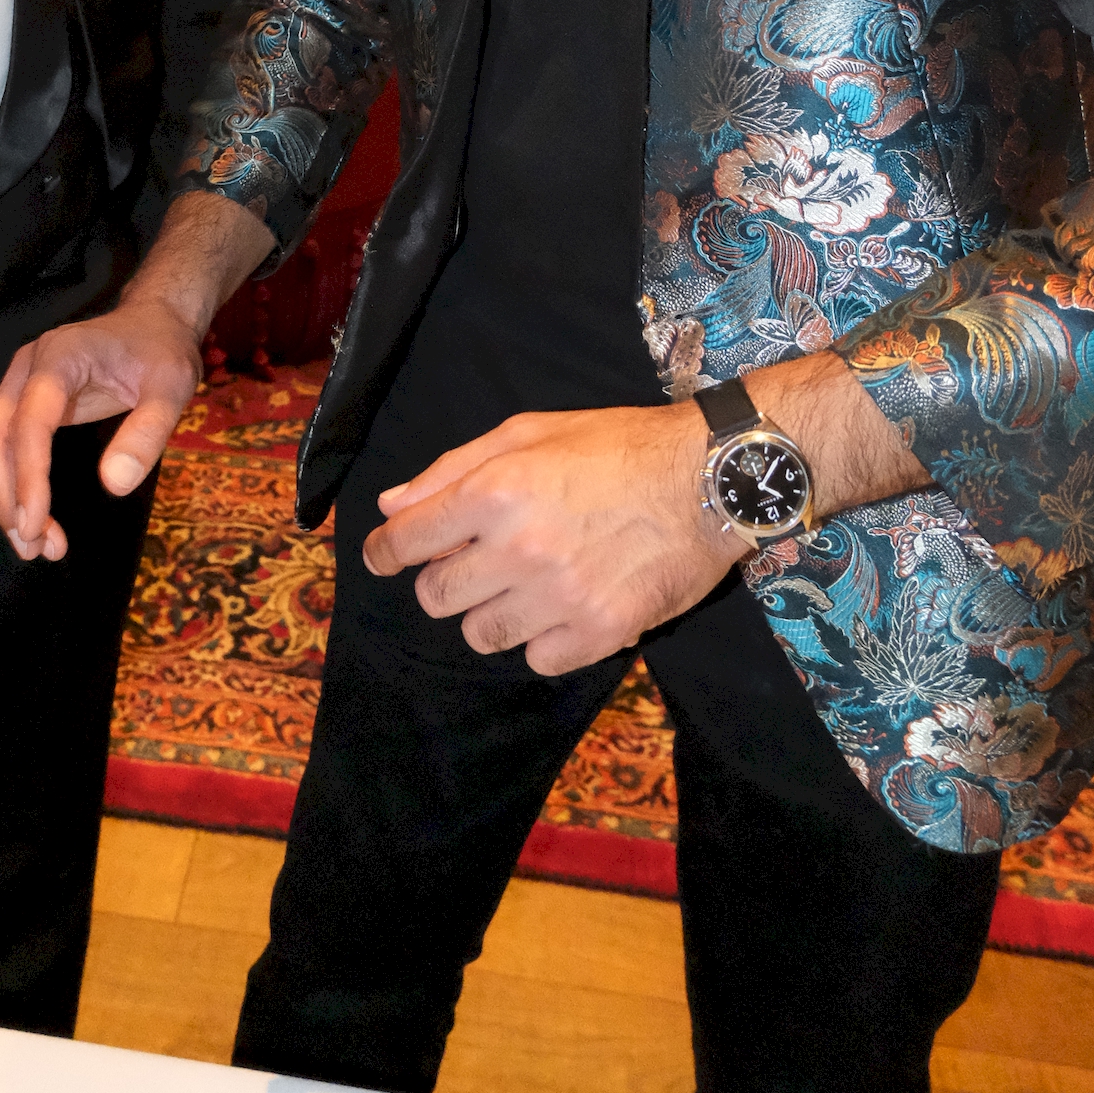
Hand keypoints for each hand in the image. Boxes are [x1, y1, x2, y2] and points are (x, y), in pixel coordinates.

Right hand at [0, 293, 204, 559]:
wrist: (151, 323)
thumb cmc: (161, 352)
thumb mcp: (171, 387)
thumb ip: (147, 432)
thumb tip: (113, 485)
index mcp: (59, 358)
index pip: (30, 422)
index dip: (28, 476)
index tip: (36, 523)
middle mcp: (25, 370)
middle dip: (8, 495)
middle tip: (38, 546)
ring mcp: (15, 385)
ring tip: (28, 547)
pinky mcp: (15, 403)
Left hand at [363, 401, 740, 675]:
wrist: (709, 479)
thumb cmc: (615, 446)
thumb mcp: (528, 432)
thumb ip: (451, 470)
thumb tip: (392, 508)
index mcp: (495, 492)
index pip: (406, 541)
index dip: (385, 551)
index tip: (385, 556)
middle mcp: (520, 549)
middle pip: (436, 596)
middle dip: (443, 580)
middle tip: (473, 563)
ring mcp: (560, 598)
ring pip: (481, 635)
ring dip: (490, 612)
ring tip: (524, 584)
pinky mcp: (600, 633)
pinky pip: (536, 660)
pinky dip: (541, 640)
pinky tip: (564, 605)